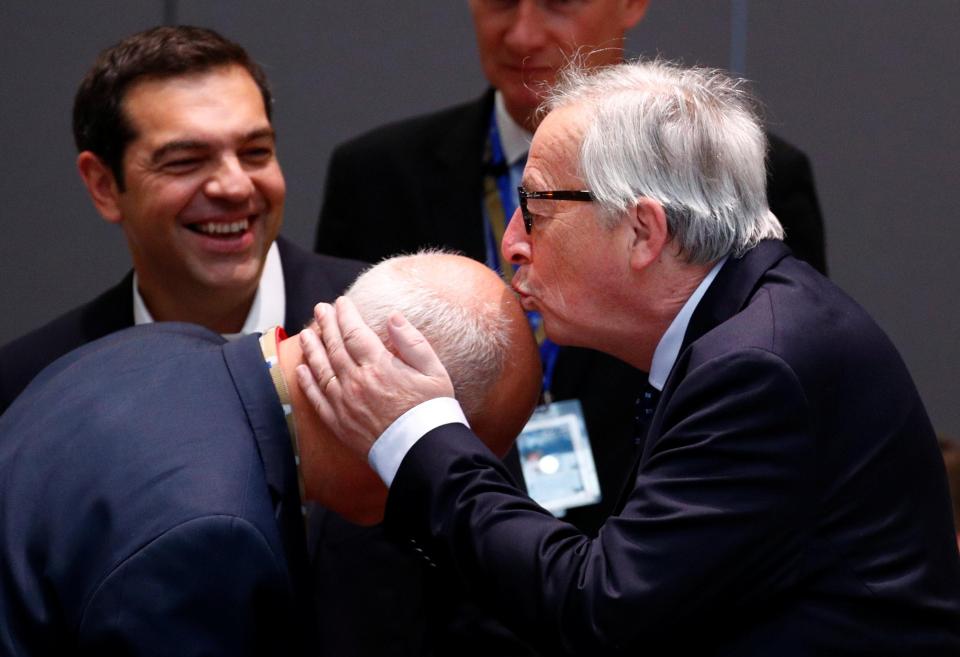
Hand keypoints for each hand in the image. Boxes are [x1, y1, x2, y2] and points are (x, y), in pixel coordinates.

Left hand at [296, 297, 454, 457]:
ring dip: (312, 348)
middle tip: (320, 308)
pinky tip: (301, 369)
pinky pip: (316, 398)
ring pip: (321, 368)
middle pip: (334, 346)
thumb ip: (412, 342)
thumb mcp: (433, 371)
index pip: (354, 332)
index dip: (345, 314)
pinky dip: (306, 382)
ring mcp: (344, 403)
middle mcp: (356, 382)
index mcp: (379, 366)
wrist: (423, 452)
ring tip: (306, 333)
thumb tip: (393, 318)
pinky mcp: (339, 423)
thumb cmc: (432, 412)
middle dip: (326, 324)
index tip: (341, 302)